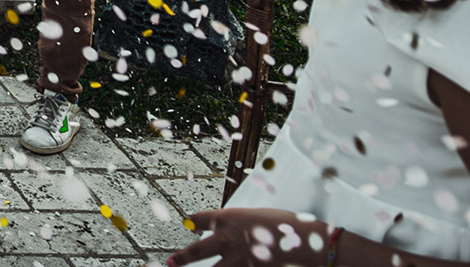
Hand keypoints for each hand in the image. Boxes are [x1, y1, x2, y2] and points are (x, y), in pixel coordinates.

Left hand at [167, 208, 334, 266]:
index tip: (188, 225)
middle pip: (196, 252)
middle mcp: (226, 240)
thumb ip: (239, 223)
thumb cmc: (287, 225)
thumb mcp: (257, 216)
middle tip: (171, 262)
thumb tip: (228, 229)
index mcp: (227, 219)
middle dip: (182, 258)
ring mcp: (237, 261)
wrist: (307, 244)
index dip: (193, 222)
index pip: (200, 219)